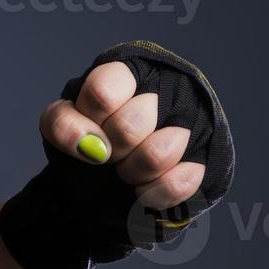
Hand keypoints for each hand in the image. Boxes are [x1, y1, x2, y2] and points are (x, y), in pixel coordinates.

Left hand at [0, 40, 234, 268]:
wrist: (109, 185)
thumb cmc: (86, 145)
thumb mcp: (61, 128)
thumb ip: (63, 125)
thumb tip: (92, 147)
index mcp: (123, 73)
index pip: (103, 91)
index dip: (90, 125)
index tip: (85, 141)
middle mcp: (162, 88)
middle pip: (129, 126)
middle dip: (112, 152)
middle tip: (111, 156)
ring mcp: (189, 122)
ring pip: (157, 154)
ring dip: (133, 173)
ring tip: (128, 170)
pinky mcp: (207, 157)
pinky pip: (180, 182)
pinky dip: (153, 194)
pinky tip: (145, 189)